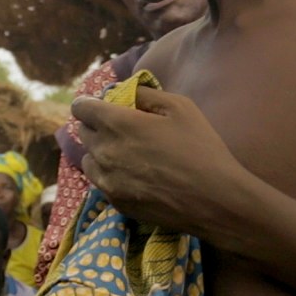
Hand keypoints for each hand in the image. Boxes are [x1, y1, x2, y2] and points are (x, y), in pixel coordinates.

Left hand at [71, 86, 246, 235]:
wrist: (214, 199)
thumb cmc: (200, 147)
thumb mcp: (179, 106)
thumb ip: (145, 94)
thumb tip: (124, 92)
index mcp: (116, 123)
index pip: (81, 107)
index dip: (91, 104)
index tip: (105, 106)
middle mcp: (103, 152)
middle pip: (82, 132)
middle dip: (96, 125)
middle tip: (121, 128)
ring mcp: (106, 181)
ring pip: (87, 159)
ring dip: (99, 152)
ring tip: (125, 153)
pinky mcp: (115, 203)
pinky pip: (100, 182)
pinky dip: (109, 175)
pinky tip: (132, 175)